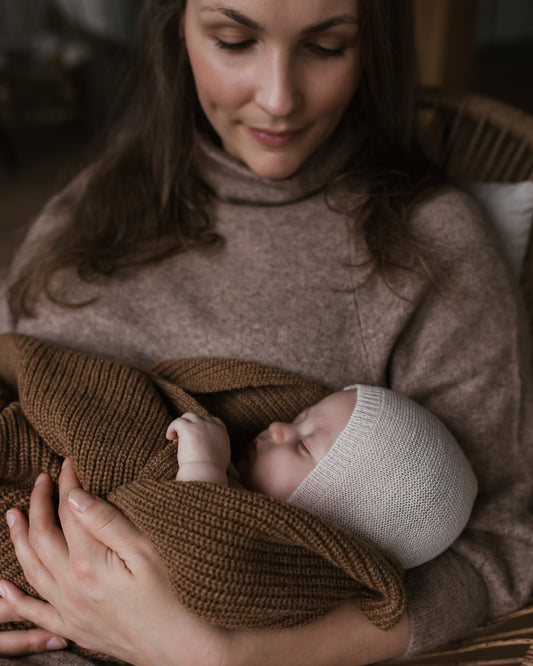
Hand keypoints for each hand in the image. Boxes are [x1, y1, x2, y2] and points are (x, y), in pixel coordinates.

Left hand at [1, 460, 228, 665]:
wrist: (183, 647)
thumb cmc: (174, 594)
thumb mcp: (147, 551)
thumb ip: (109, 523)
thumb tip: (76, 497)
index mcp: (89, 563)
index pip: (68, 513)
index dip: (67, 483)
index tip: (69, 462)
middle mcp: (71, 587)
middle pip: (42, 537)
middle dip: (38, 504)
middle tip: (41, 479)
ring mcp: (70, 611)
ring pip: (31, 569)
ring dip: (19, 539)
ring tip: (13, 515)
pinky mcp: (75, 629)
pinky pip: (35, 612)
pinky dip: (15, 599)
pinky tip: (3, 588)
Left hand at [167, 412, 230, 482]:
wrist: (206, 472)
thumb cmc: (212, 471)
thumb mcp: (222, 456)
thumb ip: (218, 448)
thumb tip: (211, 450)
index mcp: (222, 433)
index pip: (214, 421)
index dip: (204, 426)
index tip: (197, 436)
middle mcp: (212, 426)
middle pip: (201, 417)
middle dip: (193, 425)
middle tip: (185, 439)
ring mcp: (200, 425)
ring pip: (189, 415)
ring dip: (182, 424)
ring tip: (175, 438)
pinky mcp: (188, 428)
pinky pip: (178, 421)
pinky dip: (172, 428)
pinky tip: (169, 437)